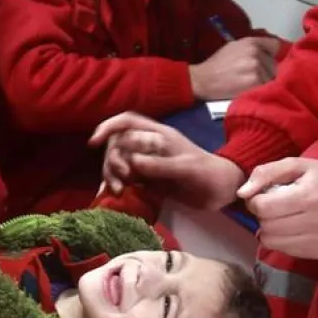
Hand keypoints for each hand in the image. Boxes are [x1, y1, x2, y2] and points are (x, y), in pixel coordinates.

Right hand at [90, 113, 244, 209]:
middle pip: (117, 144)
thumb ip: (160, 165)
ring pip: (119, 162)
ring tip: (118, 190)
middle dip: (111, 159)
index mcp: (158, 135)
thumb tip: (133, 162)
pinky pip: (126, 178)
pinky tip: (117, 194)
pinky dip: (118, 184)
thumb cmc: (209, 174)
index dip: (109, 127)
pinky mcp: (149, 180)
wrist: (223, 191)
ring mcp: (148, 163)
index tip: (95, 142)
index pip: (127, 122)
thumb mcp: (186, 169)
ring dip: (112, 174)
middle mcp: (150, 146)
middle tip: (120, 178)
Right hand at [189, 37, 280, 100]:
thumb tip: (268, 54)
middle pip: (274, 64)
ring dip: (264, 83)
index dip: (271, 55)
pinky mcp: (255, 81)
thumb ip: (252, 48)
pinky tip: (249, 91)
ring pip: (271, 77)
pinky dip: (259, 90)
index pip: (275, 46)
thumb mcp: (233, 47)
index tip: (267, 62)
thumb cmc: (217, 65)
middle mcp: (255, 52)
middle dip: (267, 71)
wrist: (203, 80)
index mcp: (251, 42)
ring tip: (250, 85)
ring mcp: (256, 67)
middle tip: (253, 78)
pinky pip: (266, 87)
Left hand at [239, 158, 317, 259]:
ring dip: (269, 228)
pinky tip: (291, 226)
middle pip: (266, 226)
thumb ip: (265, 173)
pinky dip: (281, 238)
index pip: (264, 207)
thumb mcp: (294, 164)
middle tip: (272, 204)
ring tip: (282, 215)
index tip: (264, 194)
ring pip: (271, 241)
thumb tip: (242, 193)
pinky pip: (283, 250)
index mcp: (311, 196)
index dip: (256, 200)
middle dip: (262, 214)